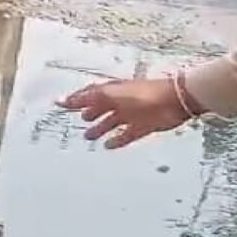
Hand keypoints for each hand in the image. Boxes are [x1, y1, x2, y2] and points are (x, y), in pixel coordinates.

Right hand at [58, 78, 191, 148]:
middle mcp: (121, 101)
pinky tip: (109, 145)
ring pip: (113, 122)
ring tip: (89, 136)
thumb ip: (88, 98)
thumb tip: (64, 99)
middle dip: (90, 113)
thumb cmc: (143, 94)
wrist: (174, 101)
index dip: (77, 99)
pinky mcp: (143, 126)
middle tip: (80, 120)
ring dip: (101, 128)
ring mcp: (133, 114)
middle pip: (102, 107)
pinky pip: (127, 134)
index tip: (63, 104)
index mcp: (113, 90)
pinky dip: (118, 140)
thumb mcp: (111, 94)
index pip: (91, 94)